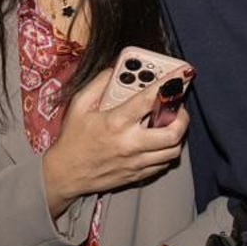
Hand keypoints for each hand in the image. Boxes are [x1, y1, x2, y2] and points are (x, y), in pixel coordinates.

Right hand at [42, 69, 187, 217]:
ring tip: (169, 124)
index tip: (182, 74)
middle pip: (173, 132)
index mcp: (116, 122)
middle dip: (182, 116)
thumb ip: (98, 85)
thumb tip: (115, 70)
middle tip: (177, 107)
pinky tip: (158, 142)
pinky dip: (166, 151)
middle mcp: (130, 143)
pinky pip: (163, 164)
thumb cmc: (72, 140)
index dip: (170, 83)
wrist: (65, 174)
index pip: (150, 99)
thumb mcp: (79, 106)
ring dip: (176, 135)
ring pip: (173, 151)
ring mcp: (136, 162)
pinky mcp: (137, 175)